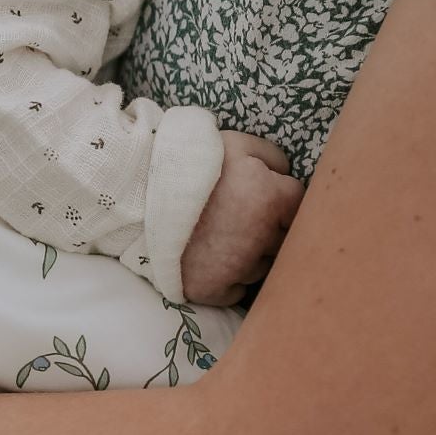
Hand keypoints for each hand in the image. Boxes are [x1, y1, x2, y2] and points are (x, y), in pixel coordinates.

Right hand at [179, 132, 304, 306]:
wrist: (136, 195)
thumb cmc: (188, 166)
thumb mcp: (232, 143)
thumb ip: (271, 156)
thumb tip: (288, 176)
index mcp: (269, 196)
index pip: (299, 205)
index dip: (279, 200)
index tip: (260, 199)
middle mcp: (260, 236)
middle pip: (283, 239)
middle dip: (266, 231)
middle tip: (237, 219)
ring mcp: (237, 267)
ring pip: (262, 267)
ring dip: (249, 256)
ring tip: (218, 238)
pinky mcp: (213, 289)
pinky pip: (237, 291)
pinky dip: (228, 280)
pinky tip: (208, 260)